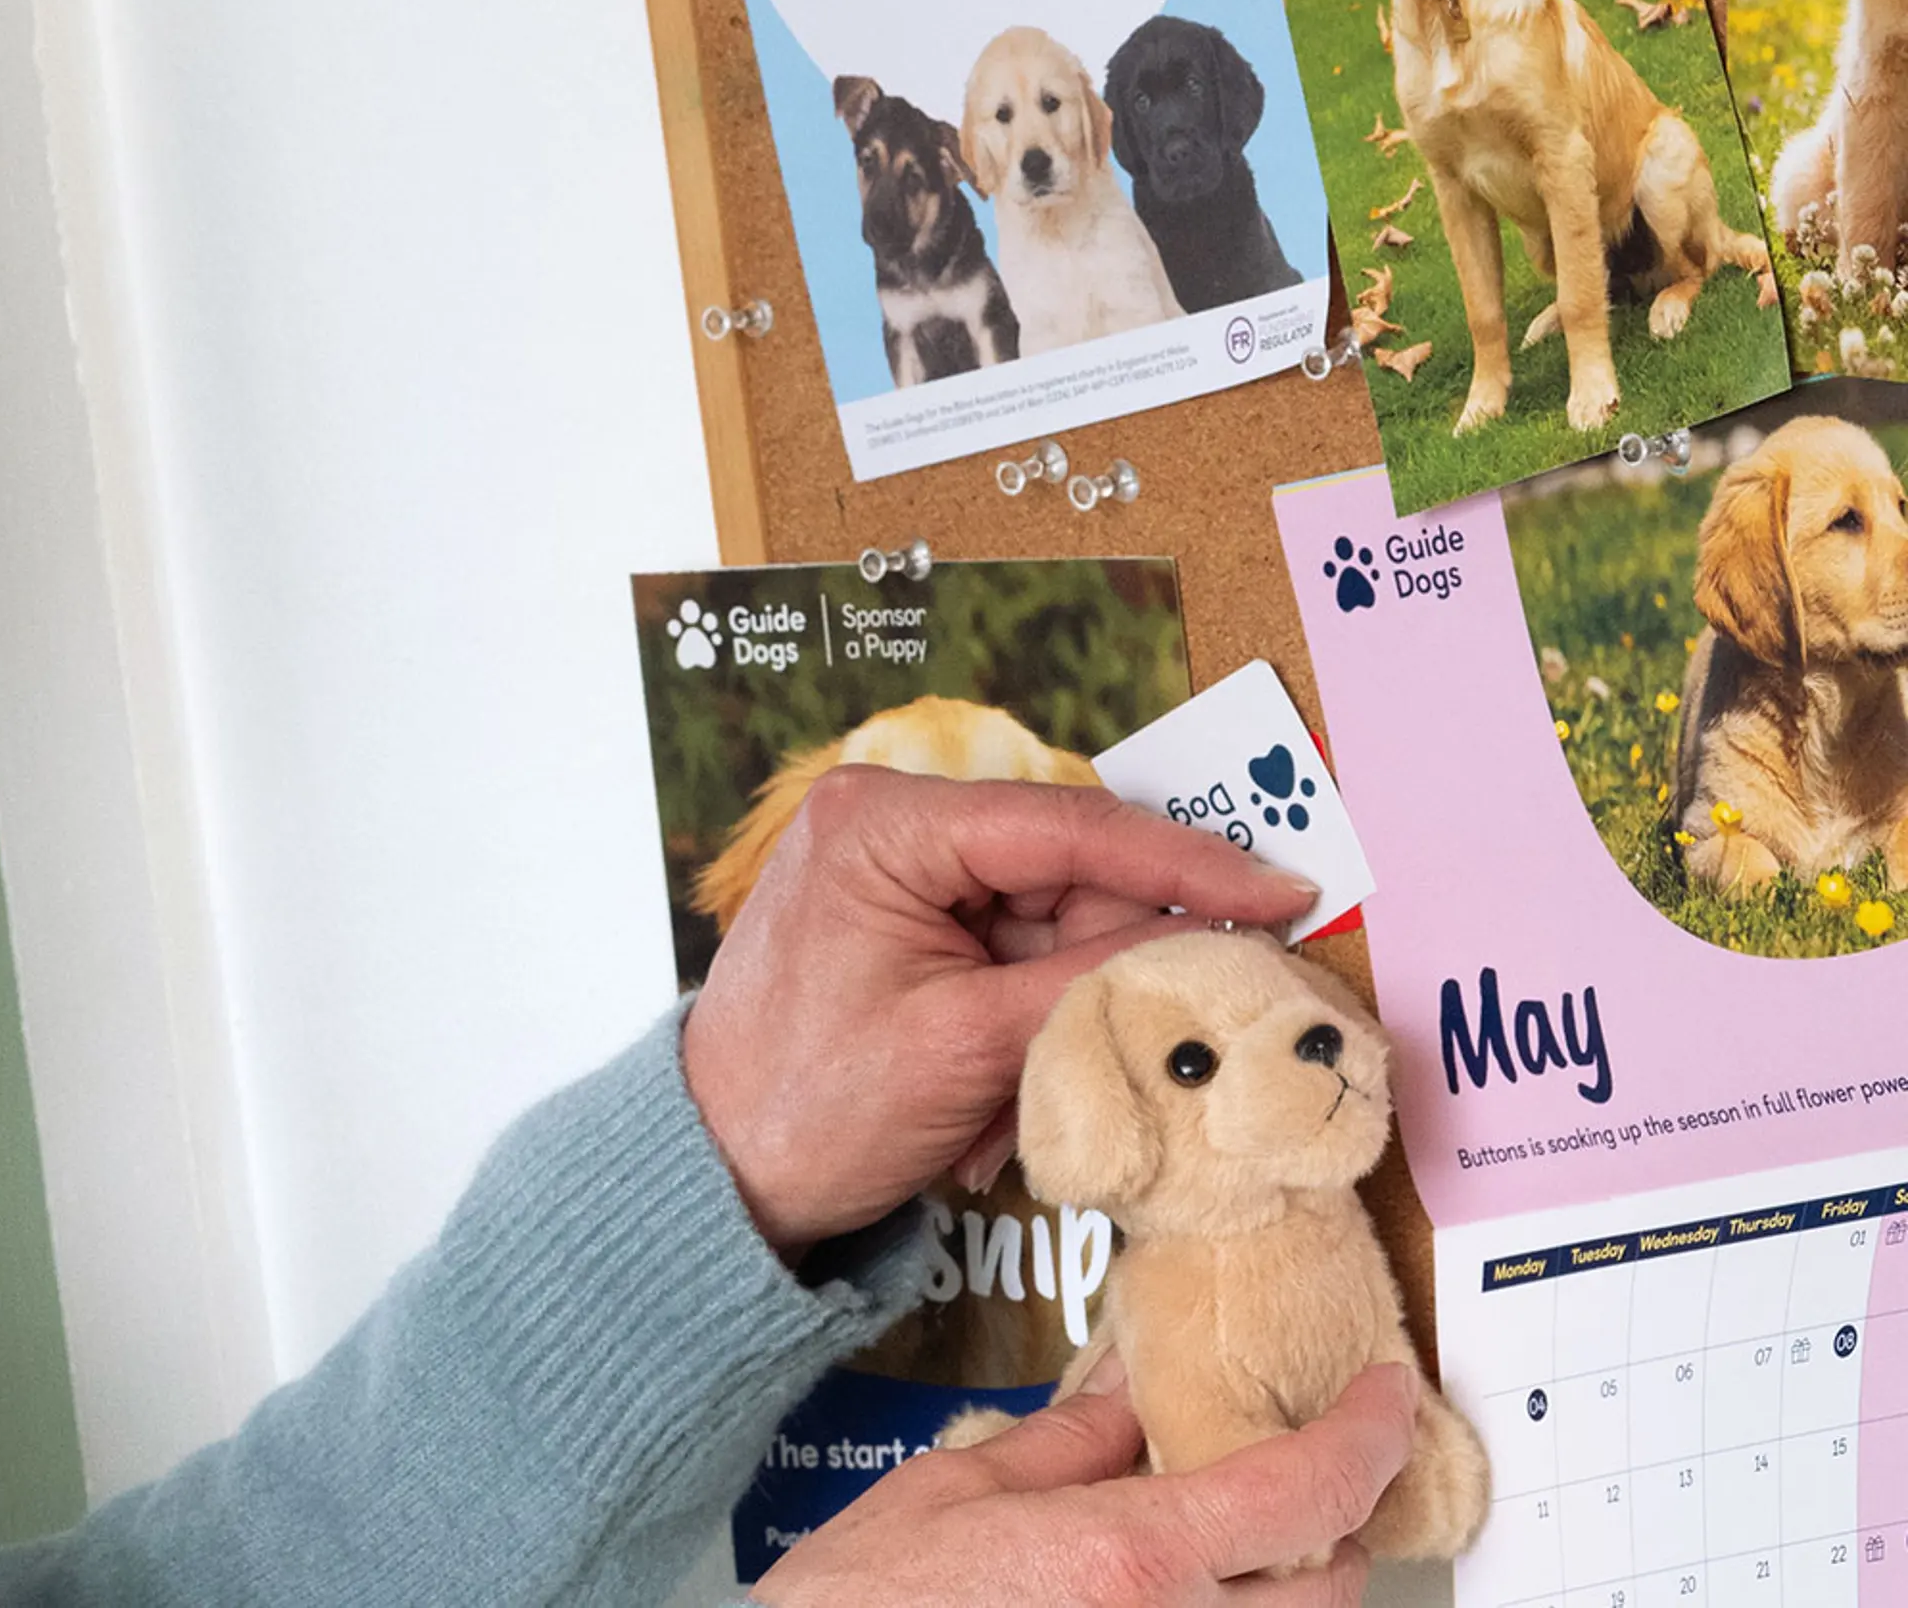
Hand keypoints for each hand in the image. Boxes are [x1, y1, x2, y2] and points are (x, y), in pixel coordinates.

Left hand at [680, 767, 1311, 1251]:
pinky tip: (986, 1110)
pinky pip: (1016, 966)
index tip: (1283, 889)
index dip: (1188, 864)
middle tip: (1156, 1041)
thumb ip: (1093, 984)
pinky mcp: (914, 931)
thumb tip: (1211, 945)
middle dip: (1113, 969)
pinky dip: (1029, 1034)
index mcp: (887, 823)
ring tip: (1012, 1109)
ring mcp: (904, 878)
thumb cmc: (807, 1107)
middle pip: (1074, 878)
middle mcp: (894, 826)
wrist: (717, 1178)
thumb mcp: (967, 1045)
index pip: (1071, 825)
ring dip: (1063, 1022)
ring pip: (1056, 931)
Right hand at [752, 1361, 1416, 1605]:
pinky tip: (1184, 1584)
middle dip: (1335, 1514)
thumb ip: (1066, 1440)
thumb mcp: (952, 1493)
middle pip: (1333, 1579)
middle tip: (1301, 1458)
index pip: (1312, 1489)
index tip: (1388, 1396)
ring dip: (1287, 1577)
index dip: (1372, 1433)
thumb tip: (1134, 1384)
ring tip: (1241, 1527)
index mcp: (1129, 1558)